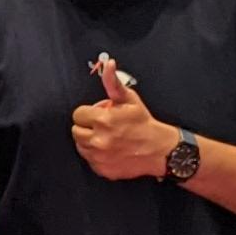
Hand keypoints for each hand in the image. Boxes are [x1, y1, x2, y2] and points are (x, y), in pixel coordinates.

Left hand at [70, 55, 180, 181]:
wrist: (159, 150)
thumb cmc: (144, 124)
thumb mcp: (129, 99)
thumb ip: (113, 82)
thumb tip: (108, 65)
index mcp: (103, 120)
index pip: (78, 114)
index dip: (88, 113)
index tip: (98, 114)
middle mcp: (98, 140)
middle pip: (76, 131)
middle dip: (87, 126)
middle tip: (102, 126)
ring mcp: (100, 157)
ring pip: (81, 146)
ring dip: (89, 141)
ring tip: (106, 137)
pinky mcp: (102, 169)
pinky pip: (90, 161)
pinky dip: (96, 156)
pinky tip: (110, 150)